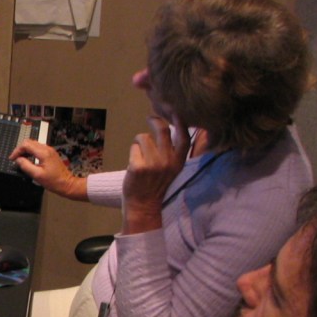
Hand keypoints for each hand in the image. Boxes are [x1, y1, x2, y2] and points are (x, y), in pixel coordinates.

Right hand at [9, 140, 85, 200]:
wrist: (66, 183)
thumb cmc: (54, 181)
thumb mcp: (37, 175)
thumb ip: (26, 166)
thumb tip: (18, 160)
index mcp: (43, 153)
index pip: (26, 145)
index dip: (17, 151)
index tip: (12, 158)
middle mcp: (47, 149)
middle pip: (29, 142)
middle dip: (20, 149)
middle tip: (15, 159)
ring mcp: (49, 150)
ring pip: (33, 144)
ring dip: (25, 150)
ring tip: (20, 159)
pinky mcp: (50, 153)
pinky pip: (37, 148)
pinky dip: (30, 152)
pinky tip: (28, 159)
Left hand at [122, 114, 190, 233]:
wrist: (143, 205)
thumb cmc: (155, 184)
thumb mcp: (171, 169)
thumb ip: (172, 151)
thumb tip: (168, 127)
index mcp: (178, 162)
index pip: (184, 137)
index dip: (180, 122)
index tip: (175, 110)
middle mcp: (168, 162)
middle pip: (162, 129)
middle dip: (155, 120)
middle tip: (151, 118)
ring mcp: (152, 164)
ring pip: (143, 137)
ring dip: (140, 143)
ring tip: (141, 156)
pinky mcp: (138, 166)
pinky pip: (134, 148)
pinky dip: (133, 153)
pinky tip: (135, 165)